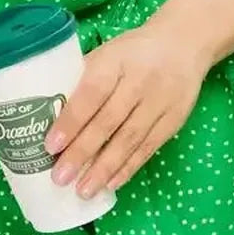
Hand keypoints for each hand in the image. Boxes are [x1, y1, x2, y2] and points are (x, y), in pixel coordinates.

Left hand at [43, 24, 211, 197]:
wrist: (184, 44)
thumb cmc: (132, 52)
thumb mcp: (107, 53)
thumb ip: (82, 78)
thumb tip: (49, 114)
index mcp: (116, 60)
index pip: (91, 93)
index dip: (71, 121)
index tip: (51, 145)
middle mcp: (140, 81)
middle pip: (109, 122)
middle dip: (82, 153)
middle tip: (60, 177)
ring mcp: (160, 102)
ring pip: (129, 140)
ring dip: (104, 168)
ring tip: (83, 190)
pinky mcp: (175, 119)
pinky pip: (149, 148)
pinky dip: (129, 167)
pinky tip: (111, 184)